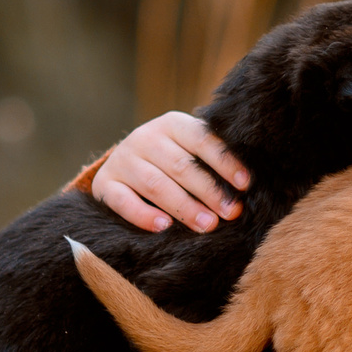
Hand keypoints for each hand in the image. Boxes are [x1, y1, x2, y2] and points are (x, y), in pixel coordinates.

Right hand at [87, 112, 249, 232]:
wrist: (123, 164)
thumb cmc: (170, 159)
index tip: (245, 185)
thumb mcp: (188, 149)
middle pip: (180, 166)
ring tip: (207, 225)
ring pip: (155, 184)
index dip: (224, 162)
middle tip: (230, 213)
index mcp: (172, 124)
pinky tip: (164, 226)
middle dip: (209, 191)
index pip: (201, 139)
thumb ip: (210, 159)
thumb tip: (245, 187)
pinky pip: (123, 201)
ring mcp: (123, 160)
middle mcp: (145, 137)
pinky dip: (143, 215)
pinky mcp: (106, 184)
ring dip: (184, 207)